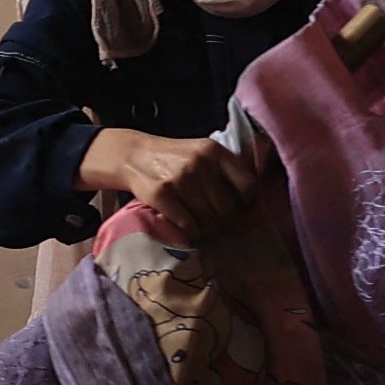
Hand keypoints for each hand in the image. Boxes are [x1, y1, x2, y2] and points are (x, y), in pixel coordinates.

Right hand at [78, 125, 258, 230]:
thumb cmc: (174, 158)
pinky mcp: (162, 195)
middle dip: (225, 221)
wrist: (134, 154)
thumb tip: (250, 202)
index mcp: (215, 151)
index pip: (246, 184)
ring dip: (210, 231)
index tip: (239, 210)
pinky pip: (188, 224)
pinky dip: (192, 233)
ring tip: (207, 231)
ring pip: (209, 219)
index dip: (245, 203)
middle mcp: (200, 163)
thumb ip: (224, 168)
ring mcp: (180, 179)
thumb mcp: (202, 151)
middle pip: (227, 208)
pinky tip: (191, 231)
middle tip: (221, 227)